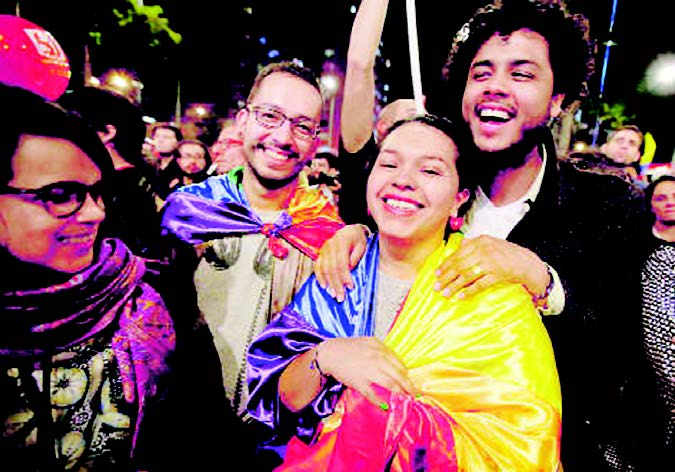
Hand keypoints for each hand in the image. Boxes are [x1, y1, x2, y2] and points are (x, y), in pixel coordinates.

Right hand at [314, 224, 367, 300]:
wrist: (350, 230)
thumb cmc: (358, 239)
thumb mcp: (361, 247)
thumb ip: (355, 258)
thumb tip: (348, 270)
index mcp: (342, 242)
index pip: (341, 262)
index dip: (345, 276)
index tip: (350, 287)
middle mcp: (330, 245)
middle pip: (331, 268)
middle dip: (336, 284)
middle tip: (341, 296)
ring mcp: (324, 249)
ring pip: (324, 269)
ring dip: (328, 283)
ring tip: (333, 294)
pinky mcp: (321, 253)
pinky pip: (317, 266)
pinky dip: (319, 277)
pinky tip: (323, 286)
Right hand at [319, 337, 416, 406]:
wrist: (330, 353)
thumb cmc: (348, 347)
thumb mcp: (368, 342)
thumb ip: (382, 350)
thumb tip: (395, 363)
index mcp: (379, 349)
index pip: (399, 363)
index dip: (407, 374)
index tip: (412, 381)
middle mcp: (376, 359)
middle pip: (398, 375)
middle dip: (409, 386)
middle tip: (414, 393)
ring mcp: (368, 371)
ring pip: (390, 384)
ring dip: (400, 393)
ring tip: (406, 399)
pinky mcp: (359, 383)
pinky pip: (373, 394)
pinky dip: (380, 402)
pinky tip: (386, 407)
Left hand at [435, 235, 549, 299]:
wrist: (527, 262)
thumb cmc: (506, 253)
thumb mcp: (490, 243)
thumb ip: (474, 244)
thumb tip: (458, 245)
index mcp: (480, 241)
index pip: (458, 254)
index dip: (446, 265)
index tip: (436, 274)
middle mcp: (484, 250)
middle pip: (460, 265)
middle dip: (446, 277)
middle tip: (436, 286)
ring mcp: (491, 263)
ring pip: (467, 275)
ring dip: (454, 286)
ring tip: (445, 293)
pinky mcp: (498, 275)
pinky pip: (480, 284)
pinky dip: (468, 291)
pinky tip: (460, 296)